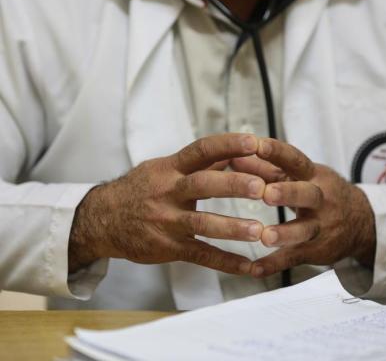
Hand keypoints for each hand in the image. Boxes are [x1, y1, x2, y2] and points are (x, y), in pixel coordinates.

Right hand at [68, 134, 266, 273]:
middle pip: (203, 185)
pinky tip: (248, 266)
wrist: (102, 218)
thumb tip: (229, 152)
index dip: (228, 145)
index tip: (254, 142)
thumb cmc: (138, 189)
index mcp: (170, 169)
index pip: (201, 150)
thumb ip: (194, 163)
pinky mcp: (168, 246)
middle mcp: (169, 192)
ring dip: (232, 228)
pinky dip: (225, 262)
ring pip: (202, 224)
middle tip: (261, 188)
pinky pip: (200, 255)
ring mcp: (168, 221)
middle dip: (232, 185)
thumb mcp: (161, 169)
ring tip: (259, 231)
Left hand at [231, 139, 375, 277]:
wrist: (359, 222)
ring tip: (265, 236)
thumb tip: (233, 156)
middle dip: (288, 193)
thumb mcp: (298, 176)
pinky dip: (275, 264)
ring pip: (304, 230)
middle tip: (267, 193)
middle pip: (306, 194)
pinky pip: (295, 258)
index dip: (276, 152)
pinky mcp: (316, 250)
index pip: (295, 160)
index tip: (255, 144)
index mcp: (311, 175)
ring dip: (285, 234)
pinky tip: (254, 269)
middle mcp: (319, 199)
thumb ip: (265, 167)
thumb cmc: (318, 192)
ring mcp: (320, 226)